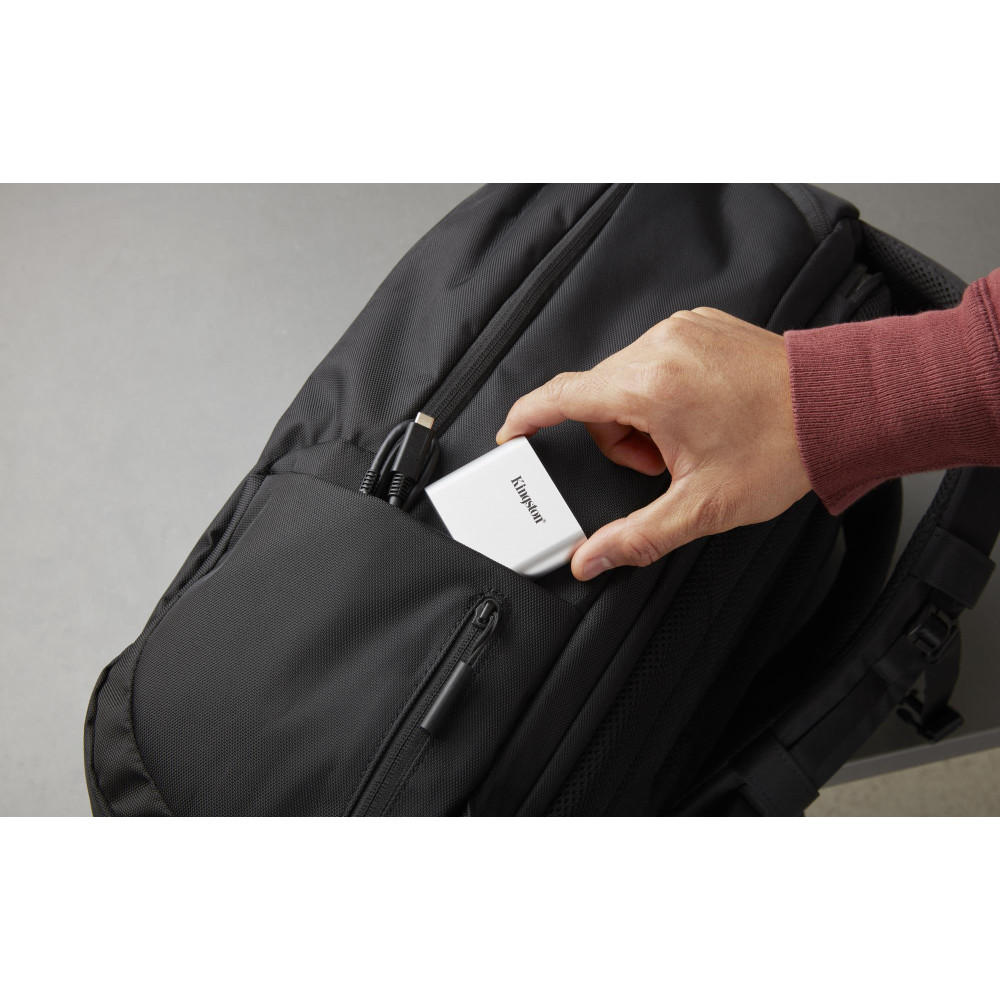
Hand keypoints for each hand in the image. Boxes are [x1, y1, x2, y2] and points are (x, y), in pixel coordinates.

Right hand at [496, 308, 811, 580]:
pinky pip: (654, 360)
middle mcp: (659, 347)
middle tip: (663, 462)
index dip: (527, 418)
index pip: (561, 397)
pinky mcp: (698, 325)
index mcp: (649, 386)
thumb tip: (590, 560)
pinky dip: (663, 390)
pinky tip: (700, 411)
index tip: (512, 434)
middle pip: (596, 396)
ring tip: (689, 437)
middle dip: (618, 437)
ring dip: (642, 415)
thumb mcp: (702, 506)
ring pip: (625, 379)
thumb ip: (636, 537)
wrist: (839, 407)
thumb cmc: (781, 448)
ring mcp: (680, 330)